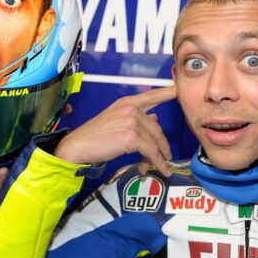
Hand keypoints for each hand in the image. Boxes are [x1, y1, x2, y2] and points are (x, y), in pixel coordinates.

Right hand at [54, 85, 176, 175]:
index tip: (179, 88)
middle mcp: (131, 108)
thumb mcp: (116, 120)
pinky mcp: (130, 137)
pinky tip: (161, 169)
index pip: (153, 95)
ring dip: (159, 157)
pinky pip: (151, 151)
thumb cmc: (94, 136)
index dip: (168, 92)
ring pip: (155, 141)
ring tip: (159, 166)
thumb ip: (135, 118)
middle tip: (163, 157)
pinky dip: (157, 162)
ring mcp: (131, 121)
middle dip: (161, 145)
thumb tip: (154, 116)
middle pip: (157, 127)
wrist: (77, 146)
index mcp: (127, 102)